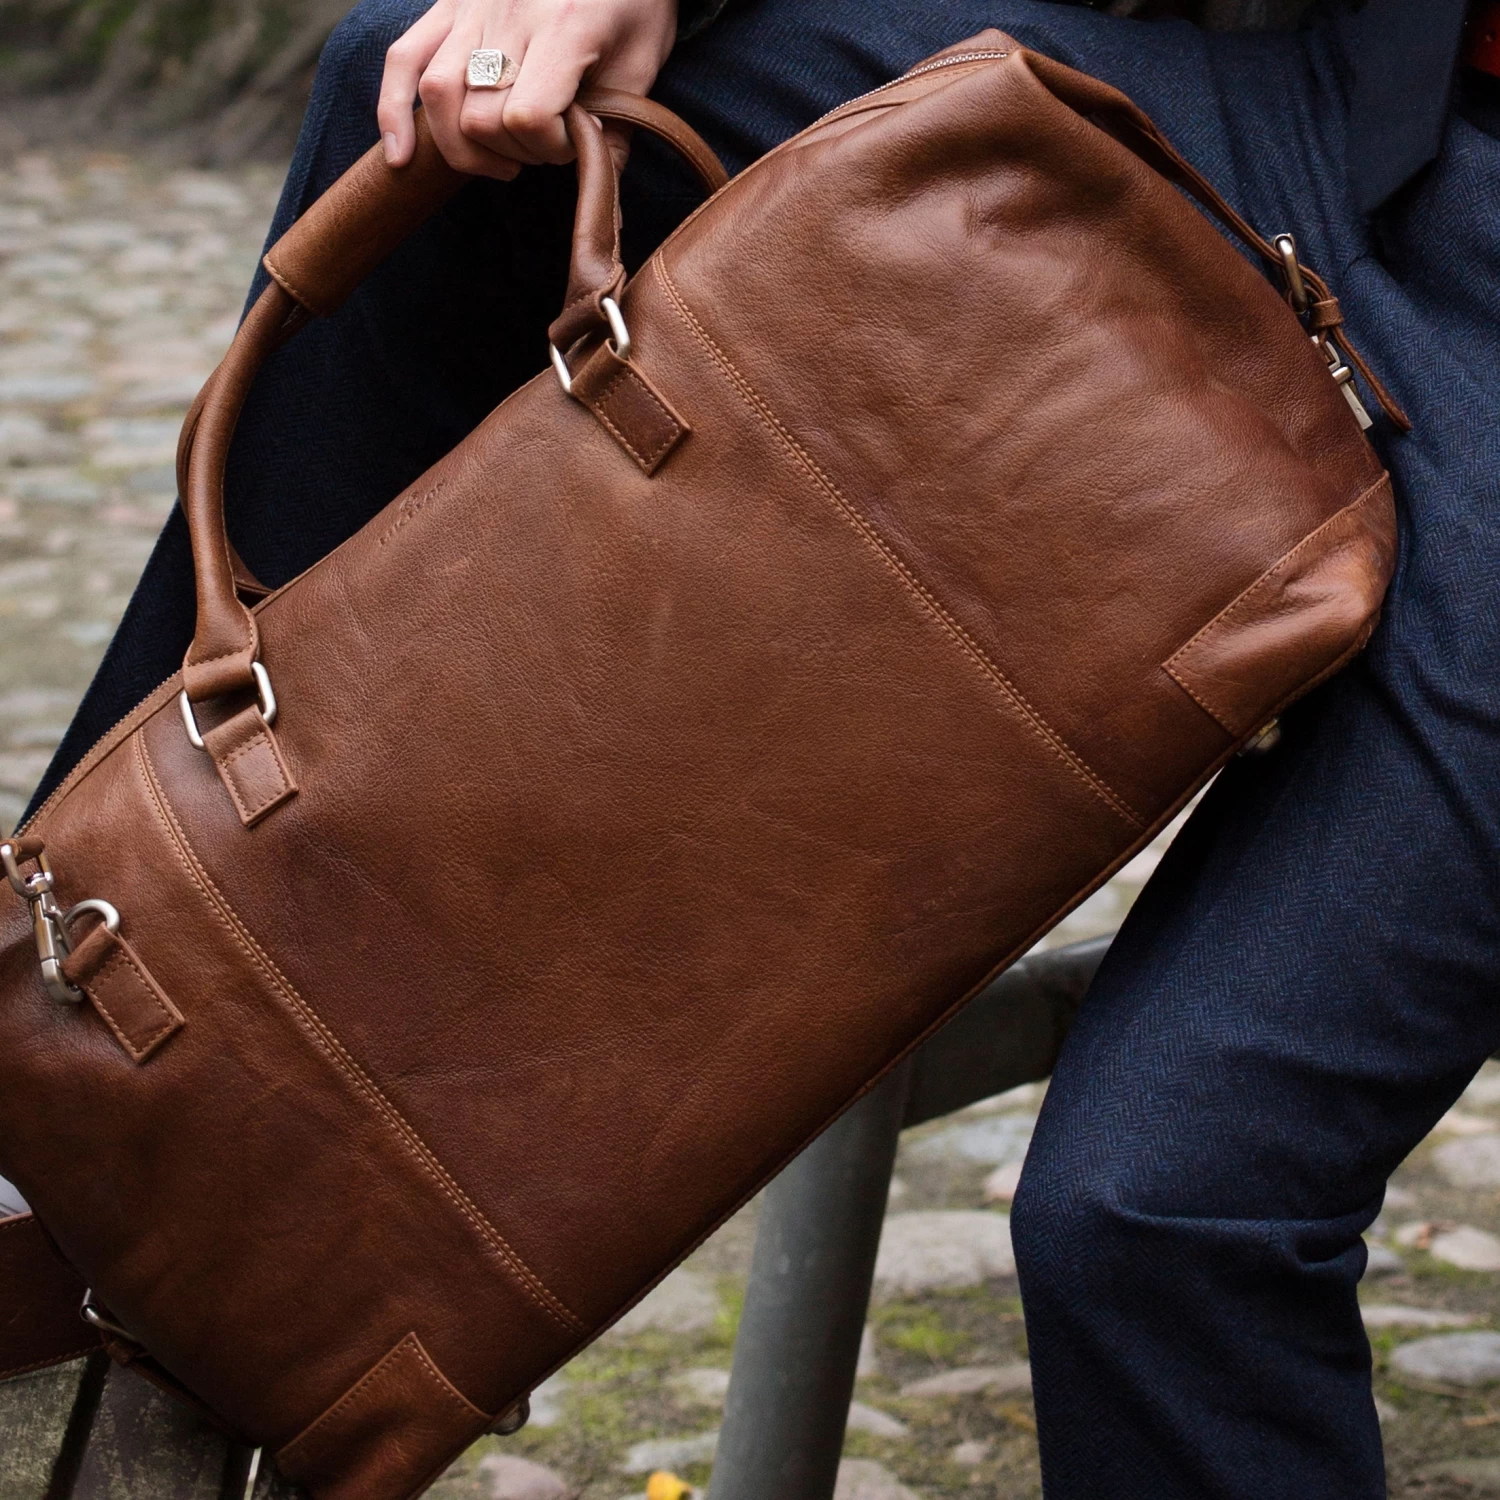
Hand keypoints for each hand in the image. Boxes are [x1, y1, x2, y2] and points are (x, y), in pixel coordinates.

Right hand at [378, 0, 678, 180]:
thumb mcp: (641, 62)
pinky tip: (401, 155)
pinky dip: (394, 110)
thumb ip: (619, 127)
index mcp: (562, 27)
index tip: (575, 142)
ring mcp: (471, 7)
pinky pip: (404, 58)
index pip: (528, 118)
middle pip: (481, 116)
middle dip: (513, 151)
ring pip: (438, 95)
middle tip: (545, 145)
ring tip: (498, 161)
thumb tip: (599, 185)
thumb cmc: (632, 1)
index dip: (549, 148)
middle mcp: (507, 12)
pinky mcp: (449, 6)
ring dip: (463, 145)